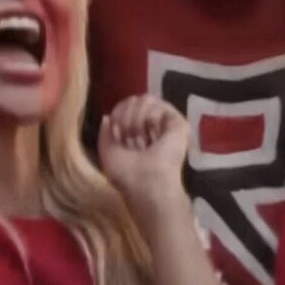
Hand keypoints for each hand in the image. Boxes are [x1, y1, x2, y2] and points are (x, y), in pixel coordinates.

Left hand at [98, 94, 189, 214]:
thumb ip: (105, 133)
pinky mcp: (179, 124)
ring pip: (147, 99)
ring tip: (140, 137)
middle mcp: (153, 126)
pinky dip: (150, 117)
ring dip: (137, 118)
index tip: (117, 133)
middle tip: (129, 137)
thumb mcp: (108, 152)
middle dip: (127, 116)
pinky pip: (160, 105)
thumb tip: (107, 115)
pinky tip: (151, 132)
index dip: (118, 114)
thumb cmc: (128, 175)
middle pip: (135, 100)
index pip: (126, 107)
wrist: (148, 184)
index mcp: (138, 133)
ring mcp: (167, 124)